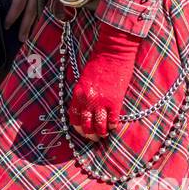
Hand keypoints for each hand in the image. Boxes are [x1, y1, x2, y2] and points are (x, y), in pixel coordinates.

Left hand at [2, 0, 54, 38]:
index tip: (6, 25)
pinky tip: (34, 12)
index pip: (18, 3)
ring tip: (29, 30)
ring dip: (33, 19)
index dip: (12, 16)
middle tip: (22, 38)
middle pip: (31, 10)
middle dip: (26, 26)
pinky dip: (36, 8)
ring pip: (37, 5)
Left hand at [67, 23, 139, 139]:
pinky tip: (113, 126)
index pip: (73, 118)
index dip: (78, 127)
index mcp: (78, 94)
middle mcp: (87, 100)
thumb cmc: (99, 63)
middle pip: (85, 126)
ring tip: (104, 134)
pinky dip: (112, 126)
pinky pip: (112, 121)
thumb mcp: (84, 79)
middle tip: (95, 137)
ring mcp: (101, 102)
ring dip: (101, 134)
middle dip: (89, 135)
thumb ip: (83, 94)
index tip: (83, 130)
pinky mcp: (115, 102)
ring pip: (99, 128)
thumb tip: (85, 108)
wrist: (112, 52)